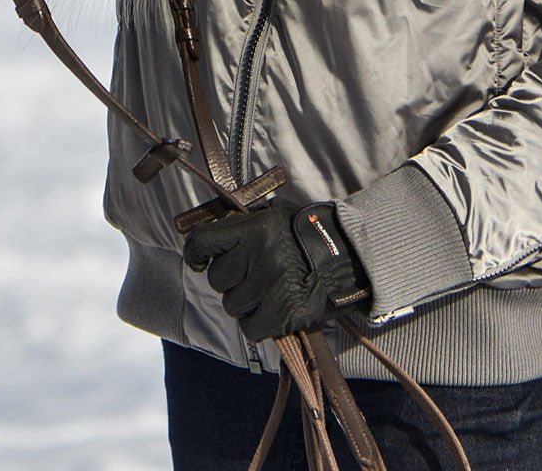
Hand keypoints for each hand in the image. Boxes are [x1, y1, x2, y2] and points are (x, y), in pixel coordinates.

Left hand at [182, 201, 369, 342]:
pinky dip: (256, 323)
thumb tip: (211, 237)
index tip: (197, 261)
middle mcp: (260, 255)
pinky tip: (270, 310)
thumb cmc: (305, 232)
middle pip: (217, 279)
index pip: (203, 242)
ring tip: (264, 290)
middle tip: (248, 274)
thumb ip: (242, 223)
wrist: (348, 257)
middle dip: (228, 279)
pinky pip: (249, 327)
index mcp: (255, 227)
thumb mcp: (273, 214)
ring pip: (232, 305)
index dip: (194, 253)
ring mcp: (272, 286)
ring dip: (243, 301)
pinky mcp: (284, 314)